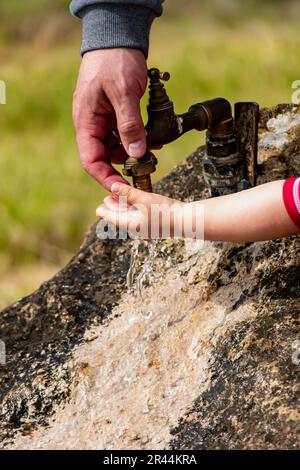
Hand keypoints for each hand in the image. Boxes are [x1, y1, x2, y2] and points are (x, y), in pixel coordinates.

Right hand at [73, 49, 147, 189]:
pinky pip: (124, 135)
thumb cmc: (115, 60)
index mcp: (86, 121)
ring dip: (133, 153)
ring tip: (153, 154)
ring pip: (116, 148)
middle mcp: (92, 124)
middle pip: (104, 157)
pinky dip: (138, 140)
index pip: (90, 160)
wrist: (118, 38)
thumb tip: (136, 154)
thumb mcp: (123, 93)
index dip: (105, 177)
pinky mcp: (115, 115)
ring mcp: (103, 120)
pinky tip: (153, 141)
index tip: (122, 188)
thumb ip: (129, 125)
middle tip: (145, 169)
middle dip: (123, 166)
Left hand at [96, 183, 184, 238]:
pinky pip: (139, 216)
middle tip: (106, 199)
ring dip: (124, 207)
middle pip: (121, 218)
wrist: (186, 221)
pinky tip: (135, 202)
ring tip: (118, 198)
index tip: (98, 208)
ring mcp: (146, 227)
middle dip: (114, 208)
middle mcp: (137, 228)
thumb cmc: (165, 211)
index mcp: (132, 225)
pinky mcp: (154, 224)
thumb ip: (128, 193)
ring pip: (130, 216)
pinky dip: (134, 209)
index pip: (113, 219)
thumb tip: (113, 186)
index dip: (105, 212)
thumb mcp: (144, 198)